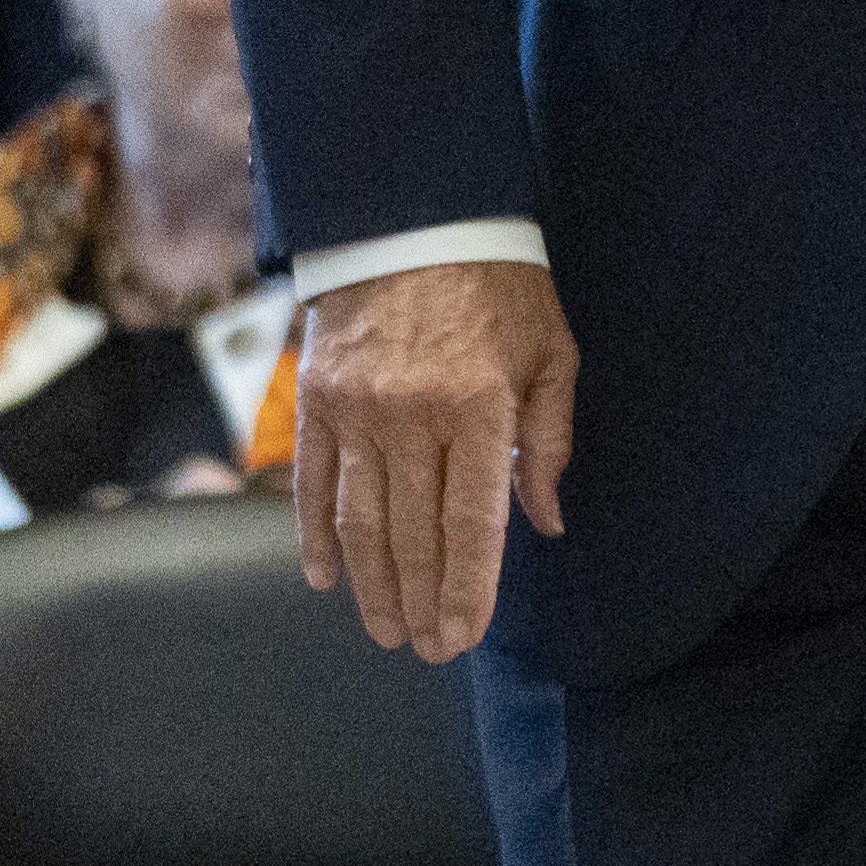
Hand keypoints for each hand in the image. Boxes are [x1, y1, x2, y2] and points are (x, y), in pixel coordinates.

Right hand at [294, 258, 575, 662]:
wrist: (416, 215)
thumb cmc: (501, 284)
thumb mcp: (552, 352)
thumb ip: (550, 441)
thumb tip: (546, 522)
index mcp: (481, 407)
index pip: (472, 524)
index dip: (468, 590)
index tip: (463, 637)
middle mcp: (414, 416)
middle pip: (413, 535)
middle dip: (420, 602)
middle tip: (426, 649)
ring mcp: (359, 411)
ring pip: (360, 522)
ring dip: (372, 585)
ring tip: (385, 630)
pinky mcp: (318, 400)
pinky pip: (312, 485)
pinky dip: (316, 538)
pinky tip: (325, 580)